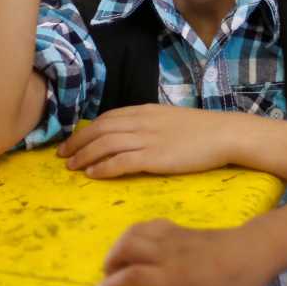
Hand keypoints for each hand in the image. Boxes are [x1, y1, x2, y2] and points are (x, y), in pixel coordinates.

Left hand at [58, 105, 241, 178]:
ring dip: (85, 156)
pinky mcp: (154, 157)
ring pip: (105, 144)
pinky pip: (121, 161)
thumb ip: (148, 124)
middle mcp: (141, 122)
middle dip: (78, 143)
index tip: (72, 142)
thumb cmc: (201, 129)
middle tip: (62, 156)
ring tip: (72, 167)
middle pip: (100, 130)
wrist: (224, 134)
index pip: (106, 118)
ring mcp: (147, 139)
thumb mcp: (168, 119)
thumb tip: (130, 134)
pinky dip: (103, 167)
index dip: (85, 130)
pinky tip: (93, 174)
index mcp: (144, 111)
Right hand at [98, 220, 279, 285]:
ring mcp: (176, 237)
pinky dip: (137, 231)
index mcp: (175, 276)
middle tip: (106, 278)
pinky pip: (151, 224)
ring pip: (137, 231)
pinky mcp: (183, 228)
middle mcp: (169, 253)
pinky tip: (139, 243)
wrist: (258, 247)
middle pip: (129, 246)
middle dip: (111, 260)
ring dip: (121, 243)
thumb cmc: (240, 282)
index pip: (135, 276)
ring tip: (117, 260)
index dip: (113, 285)